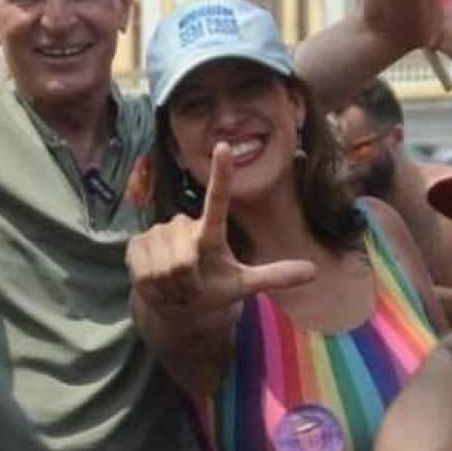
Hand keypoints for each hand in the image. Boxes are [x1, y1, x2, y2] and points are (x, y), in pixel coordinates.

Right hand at [126, 143, 317, 317]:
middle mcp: (184, 225)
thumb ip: (275, 276)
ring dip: (169, 284)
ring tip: (174, 284)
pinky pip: (144, 268)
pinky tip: (155, 282)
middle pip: (183, 258)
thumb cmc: (212, 289)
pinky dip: (151, 283)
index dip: (222, 174)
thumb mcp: (242, 286)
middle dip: (187, 281)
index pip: (219, 200)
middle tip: (189, 286)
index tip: (225, 146)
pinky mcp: (136, 244)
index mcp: (211, 232)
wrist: (175, 304)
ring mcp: (158, 232)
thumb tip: (315, 271)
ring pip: (164, 265)